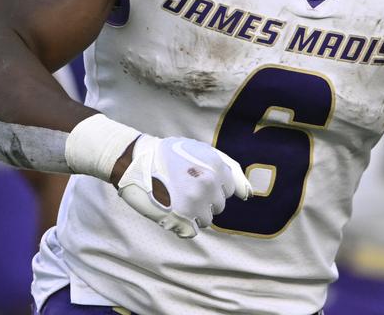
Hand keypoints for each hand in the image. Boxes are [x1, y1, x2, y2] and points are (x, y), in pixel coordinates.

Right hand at [115, 135, 252, 237]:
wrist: (136, 161)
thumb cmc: (170, 155)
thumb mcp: (203, 152)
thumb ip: (231, 171)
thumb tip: (248, 195)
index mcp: (217, 168)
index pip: (228, 190)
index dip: (212, 186)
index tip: (196, 179)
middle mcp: (208, 186)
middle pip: (218, 206)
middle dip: (204, 199)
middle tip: (183, 188)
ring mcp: (194, 204)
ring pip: (206, 220)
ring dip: (194, 213)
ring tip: (176, 198)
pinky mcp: (180, 220)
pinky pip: (192, 231)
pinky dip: (182, 224)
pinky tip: (170, 209)